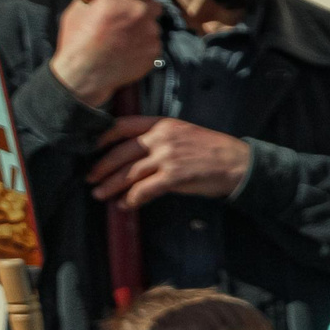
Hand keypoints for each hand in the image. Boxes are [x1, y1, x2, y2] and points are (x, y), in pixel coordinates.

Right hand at [49, 0, 161, 108]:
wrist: (84, 74)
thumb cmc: (77, 40)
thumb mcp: (80, 8)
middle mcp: (139, 14)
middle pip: (154, 5)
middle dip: (144, 10)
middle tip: (129, 18)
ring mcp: (150, 34)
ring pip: (154, 26)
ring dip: (144, 29)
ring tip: (125, 38)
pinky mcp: (154, 52)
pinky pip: (154, 44)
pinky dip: (145, 46)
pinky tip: (128, 50)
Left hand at [87, 118, 251, 208]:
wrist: (239, 163)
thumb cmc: (213, 151)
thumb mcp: (185, 134)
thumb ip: (160, 139)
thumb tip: (136, 155)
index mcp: (163, 125)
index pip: (123, 125)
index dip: (103, 137)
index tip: (91, 148)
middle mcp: (162, 138)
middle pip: (121, 152)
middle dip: (101, 167)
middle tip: (90, 179)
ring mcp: (168, 157)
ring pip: (129, 172)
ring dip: (111, 186)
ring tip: (100, 195)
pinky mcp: (175, 176)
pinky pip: (144, 189)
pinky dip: (131, 199)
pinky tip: (125, 204)